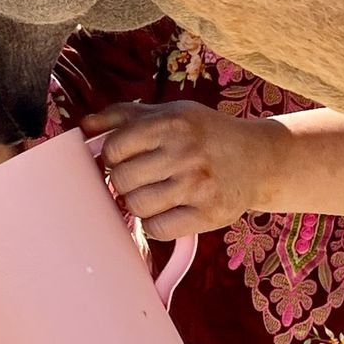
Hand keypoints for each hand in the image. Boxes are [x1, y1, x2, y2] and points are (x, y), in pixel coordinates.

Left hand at [80, 101, 276, 239]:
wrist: (259, 159)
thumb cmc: (205, 134)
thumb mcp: (169, 113)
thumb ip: (123, 116)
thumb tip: (84, 126)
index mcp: (172, 122)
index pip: (114, 147)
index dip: (113, 156)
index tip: (125, 158)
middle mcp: (186, 152)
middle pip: (122, 180)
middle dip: (126, 182)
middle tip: (142, 178)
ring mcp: (199, 185)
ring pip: (137, 207)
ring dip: (139, 204)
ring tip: (155, 194)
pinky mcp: (209, 214)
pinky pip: (158, 230)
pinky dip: (156, 224)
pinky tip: (169, 210)